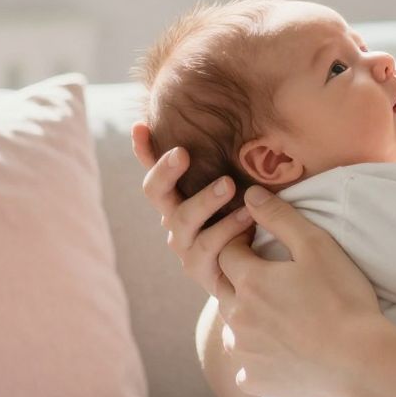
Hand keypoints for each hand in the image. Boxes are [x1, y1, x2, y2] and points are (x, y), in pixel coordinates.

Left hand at [132, 122, 389, 396]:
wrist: (360, 360)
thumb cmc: (343, 299)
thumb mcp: (317, 246)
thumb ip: (279, 217)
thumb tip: (249, 194)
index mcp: (248, 281)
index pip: (226, 251)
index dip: (242, 244)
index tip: (261, 245)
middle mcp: (236, 317)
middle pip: (224, 288)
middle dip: (241, 280)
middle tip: (274, 281)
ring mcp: (242, 352)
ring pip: (233, 328)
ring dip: (247, 319)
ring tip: (281, 317)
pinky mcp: (252, 380)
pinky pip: (245, 365)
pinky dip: (258, 357)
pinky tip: (284, 352)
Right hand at [132, 123, 248, 298]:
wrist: (255, 276)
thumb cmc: (244, 223)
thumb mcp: (238, 190)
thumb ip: (230, 164)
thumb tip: (239, 120)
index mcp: (176, 197)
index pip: (155, 168)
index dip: (143, 150)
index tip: (141, 126)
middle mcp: (173, 219)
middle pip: (155, 191)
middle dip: (166, 170)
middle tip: (183, 152)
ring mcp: (184, 246)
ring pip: (183, 219)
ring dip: (206, 199)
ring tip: (230, 183)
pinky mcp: (200, 269)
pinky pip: (209, 247)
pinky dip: (228, 229)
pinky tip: (249, 216)